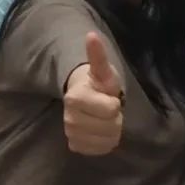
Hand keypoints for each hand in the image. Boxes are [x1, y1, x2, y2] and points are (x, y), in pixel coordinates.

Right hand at [63, 31, 123, 154]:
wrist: (85, 98)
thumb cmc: (98, 84)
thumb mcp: (103, 70)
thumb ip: (98, 56)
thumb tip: (91, 35)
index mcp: (75, 97)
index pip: (111, 109)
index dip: (115, 104)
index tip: (109, 96)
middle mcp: (69, 118)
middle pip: (110, 127)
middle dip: (115, 118)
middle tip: (109, 108)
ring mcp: (70, 133)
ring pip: (106, 140)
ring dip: (112, 131)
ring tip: (106, 119)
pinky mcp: (74, 146)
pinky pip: (99, 150)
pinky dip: (105, 142)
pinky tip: (100, 131)